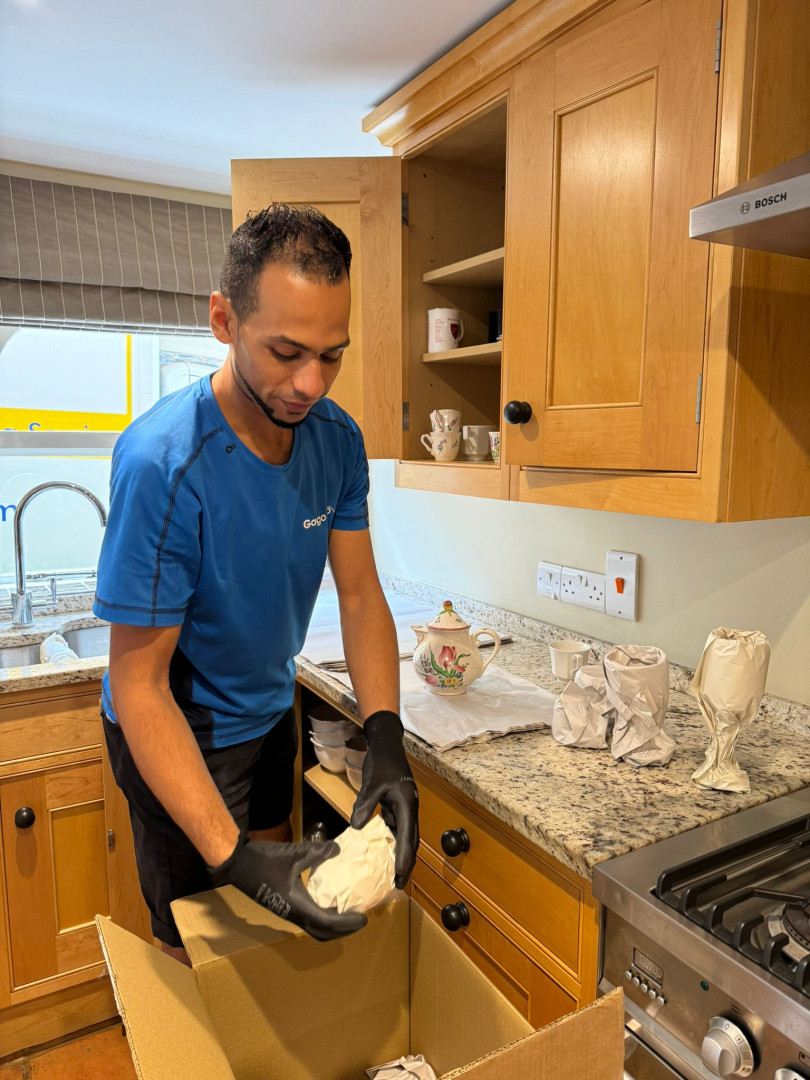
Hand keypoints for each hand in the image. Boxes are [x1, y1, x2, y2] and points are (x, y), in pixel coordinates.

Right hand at [209, 836, 367, 941]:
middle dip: (343, 930)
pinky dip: (322, 917)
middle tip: (359, 919)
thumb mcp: (294, 854)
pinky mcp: (284, 906)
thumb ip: (318, 852)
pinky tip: (329, 901)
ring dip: (333, 926)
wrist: (238, 864)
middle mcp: (294, 914)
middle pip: (322, 933)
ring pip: (314, 928)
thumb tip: (338, 849)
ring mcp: (288, 912)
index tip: (364, 918)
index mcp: (297, 907)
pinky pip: (308, 918)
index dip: (347, 924)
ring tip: (347, 913)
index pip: (327, 924)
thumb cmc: (265, 861)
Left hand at [351, 710, 418, 888]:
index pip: (407, 836)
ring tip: (393, 874)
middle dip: (406, 862)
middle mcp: (409, 808)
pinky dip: (393, 842)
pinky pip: (396, 828)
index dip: (405, 857)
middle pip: (411, 841)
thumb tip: (355, 827)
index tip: (401, 875)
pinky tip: (385, 853)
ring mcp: (404, 807)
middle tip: (398, 884)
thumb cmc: (381, 762)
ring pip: (405, 836)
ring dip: (401, 855)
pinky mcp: (397, 806)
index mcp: (407, 803)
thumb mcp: (372, 783)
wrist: (387, 744)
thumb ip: (365, 804)